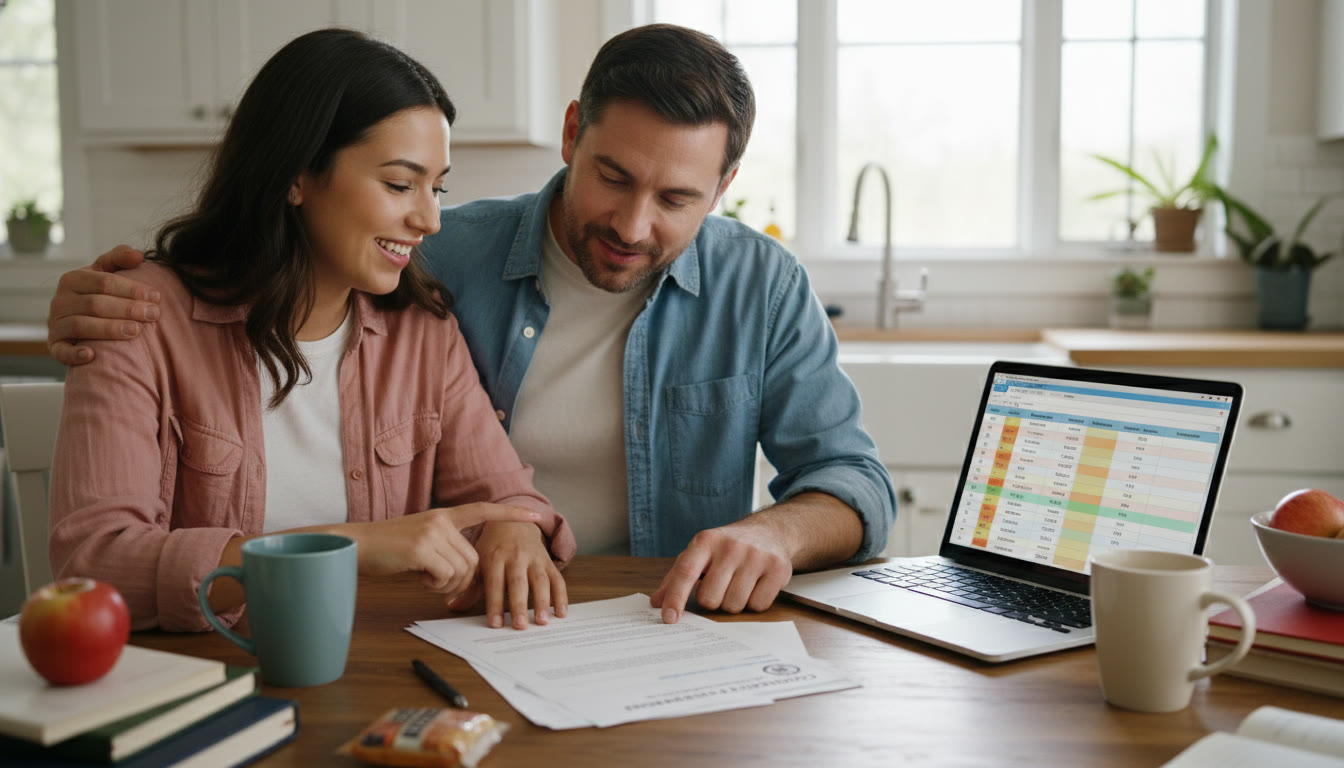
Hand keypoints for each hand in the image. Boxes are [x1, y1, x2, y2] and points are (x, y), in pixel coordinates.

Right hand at [48, 245, 158, 364]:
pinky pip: (61, 351)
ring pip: (81, 326)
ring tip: (136, 331)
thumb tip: (138, 255)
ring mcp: (55, 324)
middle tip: (154, 314)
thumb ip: (119, 258)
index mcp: (72, 279)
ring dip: (109, 329)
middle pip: (96, 304)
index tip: (156, 297)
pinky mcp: (55, 345)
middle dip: (128, 309)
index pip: (104, 282)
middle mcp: (60, 301)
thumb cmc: (96, 293)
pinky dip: (74, 354)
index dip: (132, 289)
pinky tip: (92, 355)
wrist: (73, 319)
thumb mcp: (104, 272)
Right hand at [345, 504, 541, 601]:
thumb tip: (465, 573)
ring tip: (425, 577)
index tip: (536, 516)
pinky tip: (419, 578)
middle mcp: (441, 520)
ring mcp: (432, 532)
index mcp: (443, 515)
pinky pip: (446, 576)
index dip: (510, 515)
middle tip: (437, 582)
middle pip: (474, 559)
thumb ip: (445, 547)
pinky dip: (436, 585)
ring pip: (462, 570)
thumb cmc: (388, 548)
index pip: (482, 510)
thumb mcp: (421, 539)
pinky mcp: (422, 549)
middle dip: (462, 579)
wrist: (357, 545)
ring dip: (447, 584)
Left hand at [446, 521, 567, 629]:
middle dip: (520, 605)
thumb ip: (469, 586)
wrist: (512, 523)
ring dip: (543, 601)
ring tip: (543, 622)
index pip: (494, 584)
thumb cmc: (492, 547)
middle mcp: (515, 557)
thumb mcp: (478, 561)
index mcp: (494, 558)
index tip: (495, 624)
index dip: (494, 604)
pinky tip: (561, 613)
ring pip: (540, 580)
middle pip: (518, 582)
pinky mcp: (547, 561)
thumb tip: (453, 607)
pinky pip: (557, 578)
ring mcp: (534, 558)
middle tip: (521, 626)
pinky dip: (561, 596)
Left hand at [649, 524, 792, 623]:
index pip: (686, 573)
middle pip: (710, 598)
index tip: (669, 619)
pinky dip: (754, 602)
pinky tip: (756, 585)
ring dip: (733, 602)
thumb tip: (656, 602)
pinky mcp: (778, 568)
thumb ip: (676, 576)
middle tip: (720, 586)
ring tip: (739, 583)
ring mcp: (756, 556)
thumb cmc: (727, 547)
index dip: (675, 598)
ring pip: (734, 605)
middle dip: (712, 600)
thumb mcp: (700, 553)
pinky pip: (758, 605)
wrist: (768, 531)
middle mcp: (731, 546)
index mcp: (706, 541)